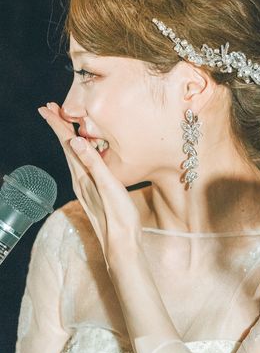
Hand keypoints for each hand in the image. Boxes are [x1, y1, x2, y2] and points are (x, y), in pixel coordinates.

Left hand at [38, 102, 140, 264]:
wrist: (122, 245)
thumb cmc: (119, 216)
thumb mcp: (108, 186)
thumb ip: (93, 163)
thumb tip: (74, 141)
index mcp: (82, 176)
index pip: (66, 144)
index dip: (57, 125)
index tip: (46, 108)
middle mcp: (80, 180)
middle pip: (66, 148)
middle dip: (58, 128)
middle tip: (50, 109)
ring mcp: (86, 187)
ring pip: (72, 157)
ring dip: (67, 139)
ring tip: (64, 126)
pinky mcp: (94, 193)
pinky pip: (82, 166)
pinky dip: (79, 153)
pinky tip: (84, 154)